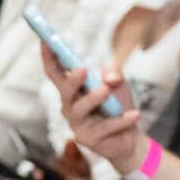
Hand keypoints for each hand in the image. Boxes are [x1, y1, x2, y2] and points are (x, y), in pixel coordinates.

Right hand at [40, 44, 145, 176]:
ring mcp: (77, 124)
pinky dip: (121, 120)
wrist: (130, 139)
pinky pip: (105, 127)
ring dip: (93, 98)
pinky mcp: (89, 139)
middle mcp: (70, 106)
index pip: (55, 72)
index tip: (45, 39)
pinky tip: (134, 114)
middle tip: (82, 68)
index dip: (49, 56)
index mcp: (72, 90)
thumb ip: (113, 73)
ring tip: (106, 89)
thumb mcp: (118, 84)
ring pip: (80, 109)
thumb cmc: (118, 107)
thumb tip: (109, 77)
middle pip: (64, 91)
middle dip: (71, 80)